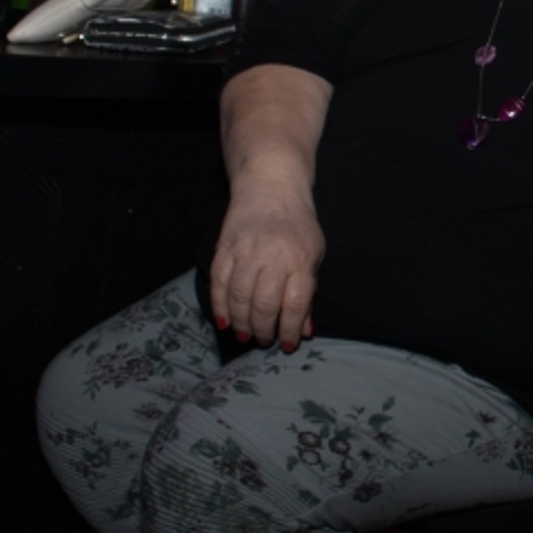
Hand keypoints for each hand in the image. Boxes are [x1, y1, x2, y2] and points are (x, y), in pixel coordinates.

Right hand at [207, 179, 323, 350]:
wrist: (271, 188)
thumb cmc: (297, 226)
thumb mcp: (313, 255)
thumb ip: (308, 292)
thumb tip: (304, 330)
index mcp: (300, 259)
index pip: (295, 303)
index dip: (289, 329)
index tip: (286, 344)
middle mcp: (273, 256)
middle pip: (264, 304)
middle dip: (263, 330)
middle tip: (263, 340)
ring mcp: (246, 251)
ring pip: (239, 297)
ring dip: (241, 322)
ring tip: (245, 334)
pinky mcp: (225, 248)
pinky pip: (219, 283)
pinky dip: (220, 306)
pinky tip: (224, 321)